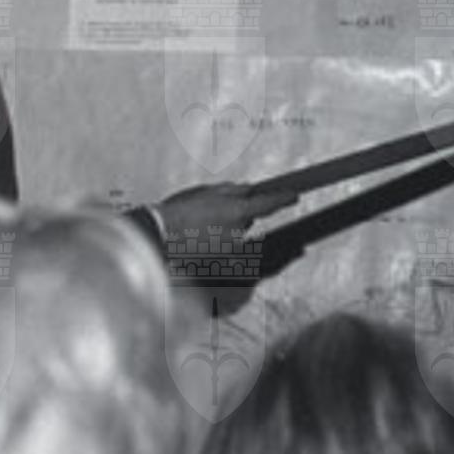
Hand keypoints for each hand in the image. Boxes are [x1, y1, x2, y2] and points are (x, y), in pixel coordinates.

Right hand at [153, 180, 299, 241]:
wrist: (159, 237)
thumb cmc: (178, 211)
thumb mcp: (205, 192)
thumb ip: (231, 191)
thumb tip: (247, 190)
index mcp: (236, 211)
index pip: (269, 204)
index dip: (284, 199)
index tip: (294, 196)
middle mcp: (238, 233)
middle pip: (247, 219)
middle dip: (237, 214)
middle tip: (213, 212)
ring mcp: (231, 251)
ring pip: (235, 235)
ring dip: (224, 230)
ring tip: (199, 226)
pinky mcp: (221, 263)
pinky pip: (225, 250)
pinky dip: (216, 244)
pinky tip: (199, 240)